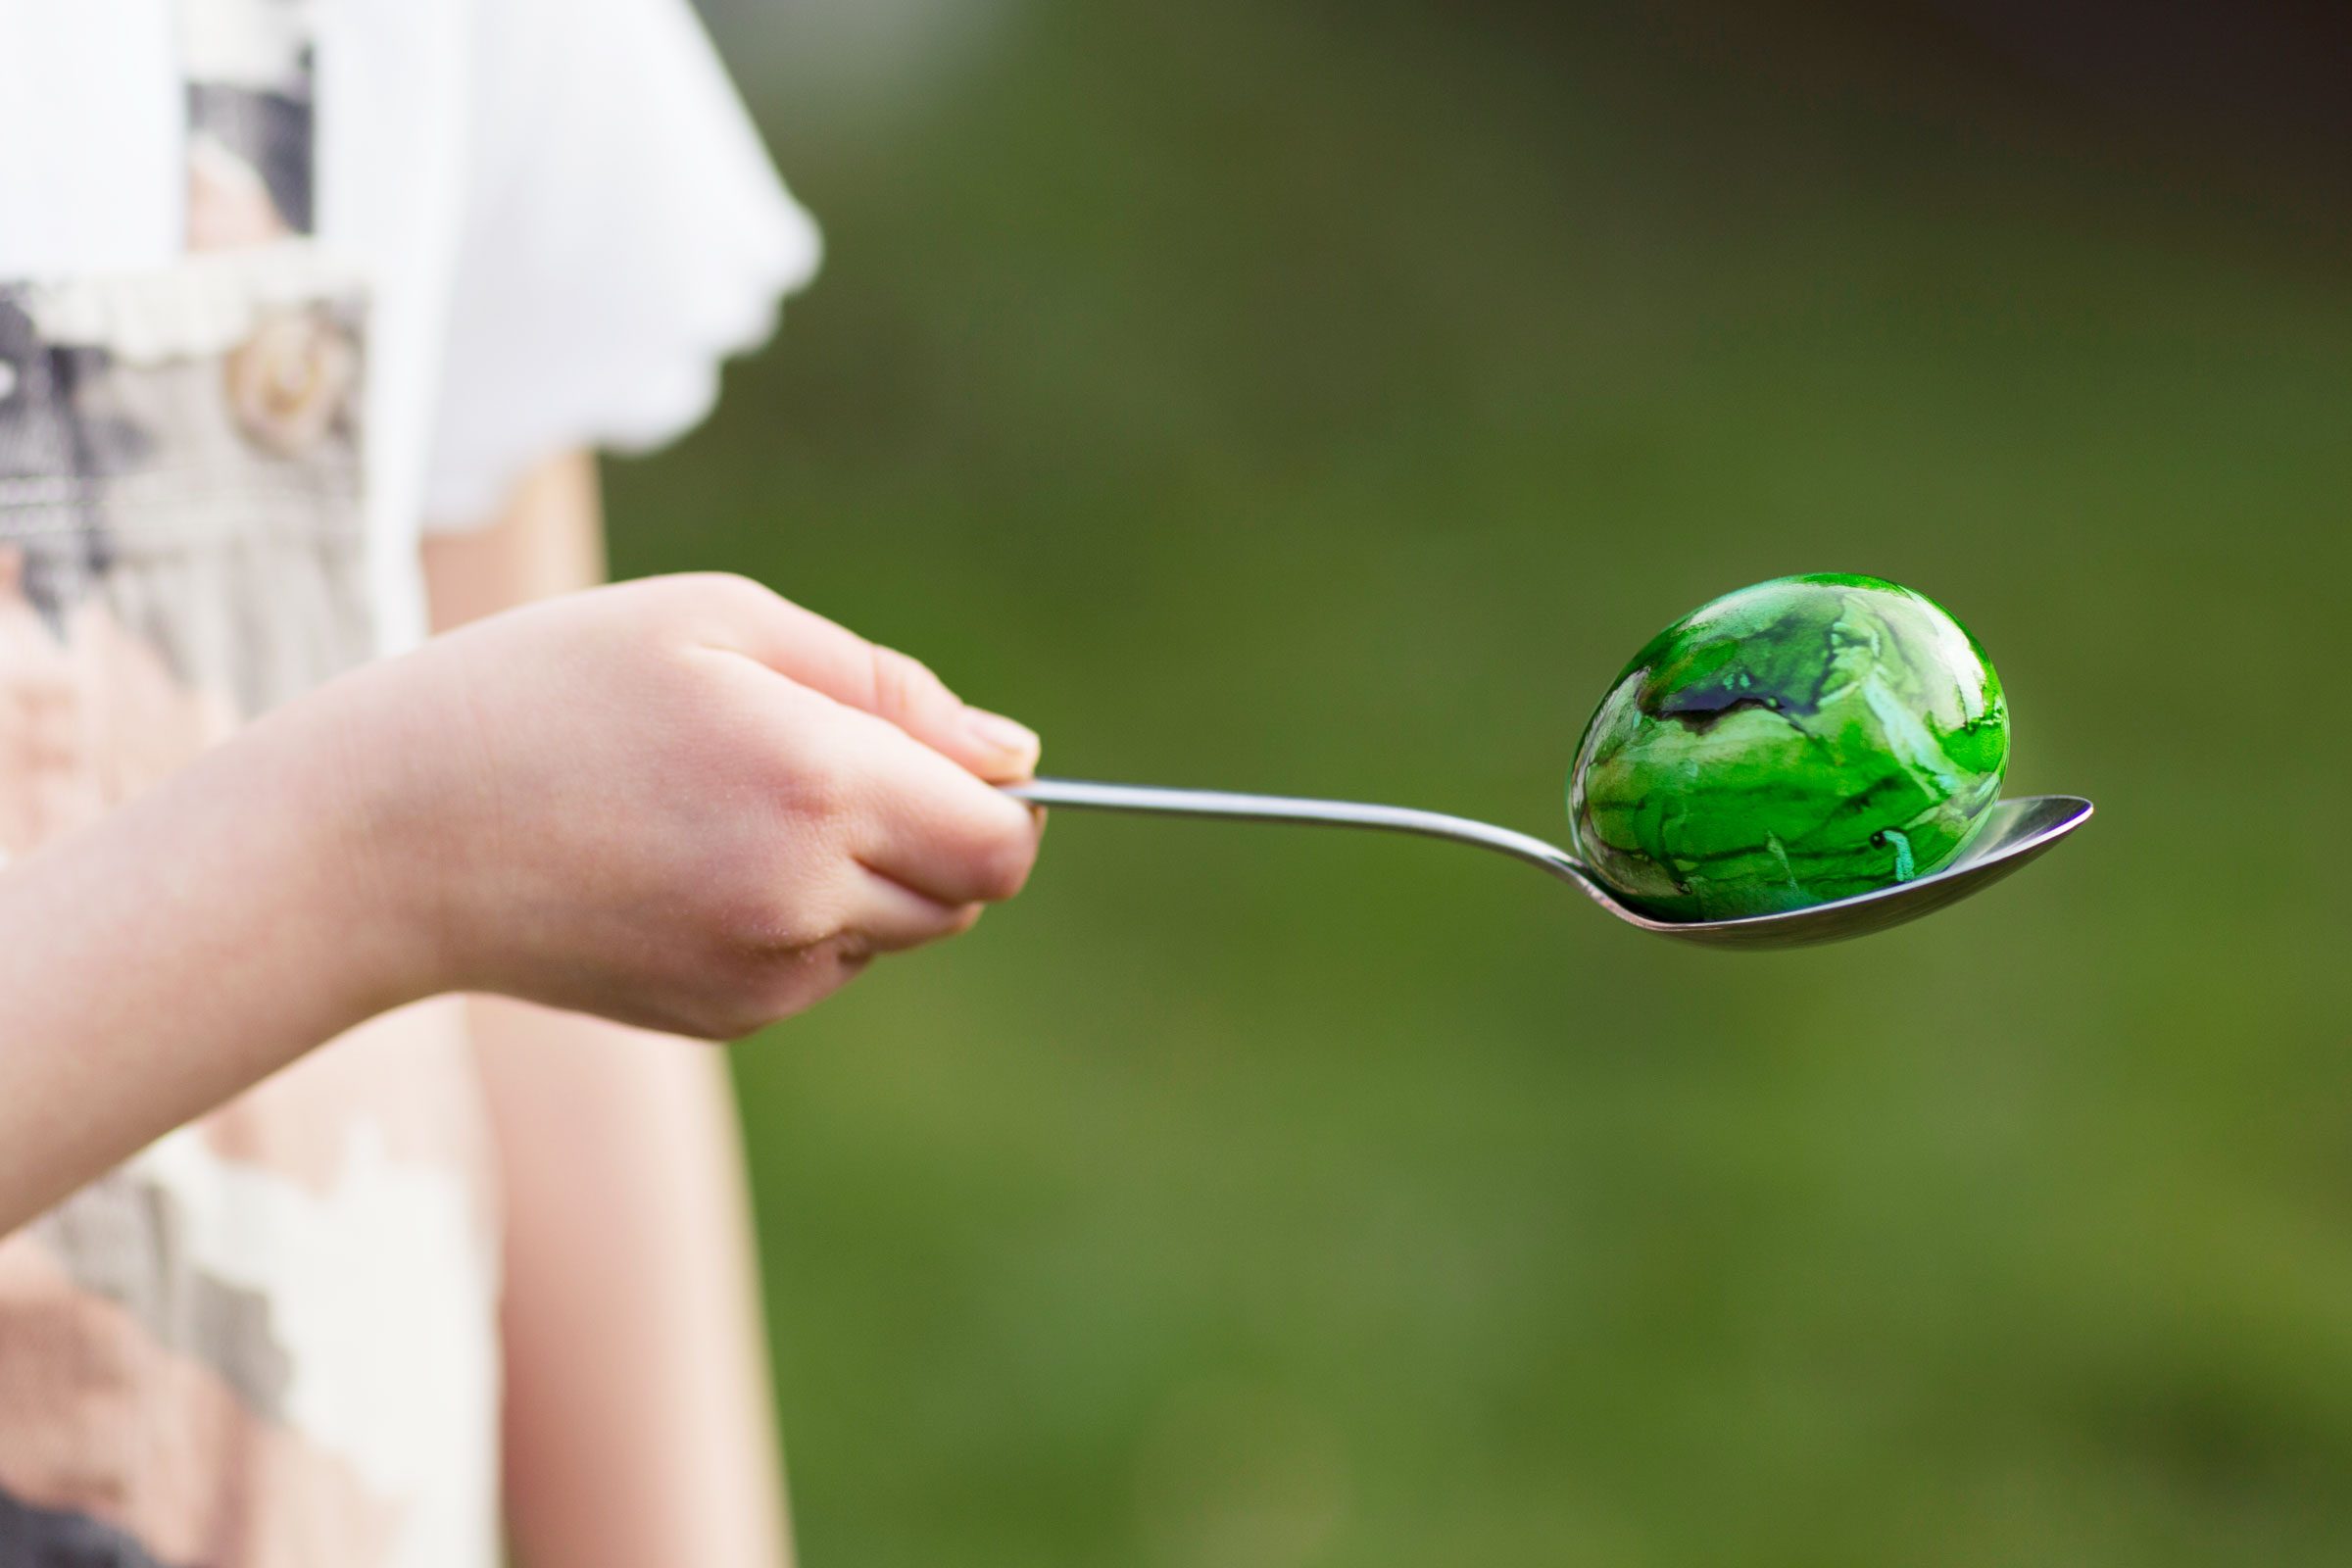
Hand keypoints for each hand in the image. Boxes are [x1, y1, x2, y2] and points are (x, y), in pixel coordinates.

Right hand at [320, 573, 1043, 1038]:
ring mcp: (763, 973)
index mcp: (817, 782)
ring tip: (734, 807)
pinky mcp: (723, 1017)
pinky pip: (818, 968)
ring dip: (866, 875)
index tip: (952, 762)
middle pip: (964, 894)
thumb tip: (1015, 758)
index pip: (1000, 842)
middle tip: (820, 764)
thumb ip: (888, 687)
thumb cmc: (547, 689)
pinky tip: (693, 864)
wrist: (385, 836)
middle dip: (936, 833)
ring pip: (894, 932)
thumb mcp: (717, 620)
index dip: (1004, 804)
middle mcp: (804, 896)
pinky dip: (798, 918)